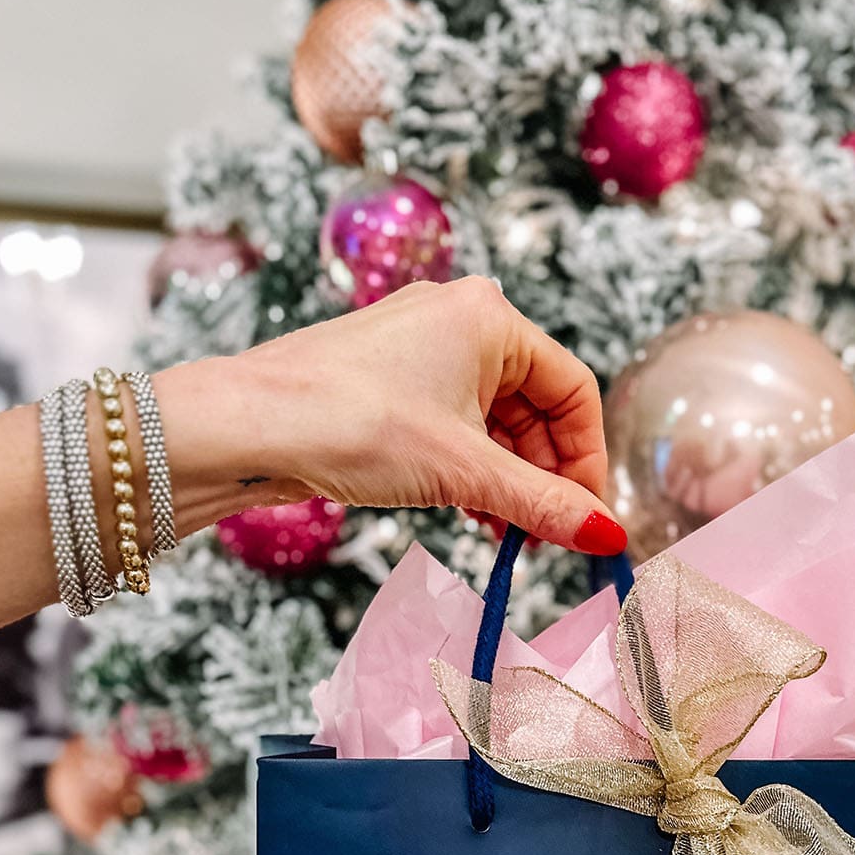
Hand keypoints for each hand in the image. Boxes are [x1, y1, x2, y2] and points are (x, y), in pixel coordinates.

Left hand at [192, 278, 623, 554]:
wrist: (245, 427)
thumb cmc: (349, 424)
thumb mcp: (464, 472)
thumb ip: (543, 505)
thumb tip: (608, 536)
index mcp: (490, 317)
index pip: (573, 390)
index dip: (587, 459)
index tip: (587, 518)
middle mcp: (459, 320)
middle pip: (536, 407)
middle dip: (544, 476)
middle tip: (546, 537)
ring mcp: (420, 349)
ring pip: (494, 421)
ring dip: (508, 481)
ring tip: (507, 536)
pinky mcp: (390, 381)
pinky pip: (455, 425)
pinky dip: (471, 470)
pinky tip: (470, 514)